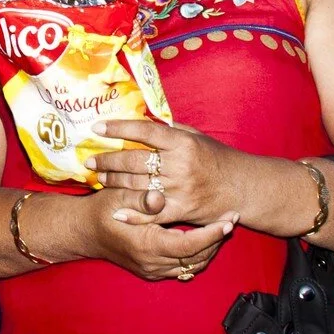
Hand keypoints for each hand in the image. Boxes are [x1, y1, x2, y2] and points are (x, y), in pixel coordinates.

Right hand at [65, 186, 236, 280]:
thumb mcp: (116, 197)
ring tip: (221, 228)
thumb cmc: (99, 210)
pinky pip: (182, 268)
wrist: (82, 232)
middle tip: (230, 219)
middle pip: (197, 258)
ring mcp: (152, 270)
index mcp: (146, 244)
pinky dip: (196, 255)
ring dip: (209, 249)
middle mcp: (152, 263)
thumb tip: (158, 197)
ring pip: (192, 266)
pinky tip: (202, 238)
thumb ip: (139, 197)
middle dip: (217, 240)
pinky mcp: (151, 272)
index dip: (211, 234)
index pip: (189, 244)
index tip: (227, 221)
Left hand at [90, 120, 252, 226]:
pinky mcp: (182, 210)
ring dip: (114, 182)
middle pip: (135, 160)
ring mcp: (180, 189)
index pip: (144, 131)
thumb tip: (141, 120)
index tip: (97, 127)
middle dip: (108, 160)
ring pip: (138, 185)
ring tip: (98, 178)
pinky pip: (153, 212)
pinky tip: (116, 210)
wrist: (244, 188)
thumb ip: (170, 130)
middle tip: (89, 160)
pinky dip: (133, 213)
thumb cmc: (218, 160)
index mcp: (182, 142)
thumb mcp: (196, 137)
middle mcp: (180, 165)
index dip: (118, 128)